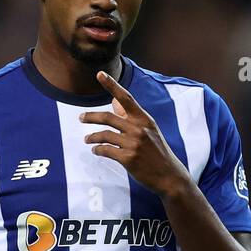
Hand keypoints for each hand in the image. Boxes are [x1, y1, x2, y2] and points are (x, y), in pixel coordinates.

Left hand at [79, 71, 188, 198]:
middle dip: (91, 117)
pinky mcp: (128, 159)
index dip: (112, 85)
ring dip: (92, 137)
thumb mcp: (149, 130)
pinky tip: (96, 150)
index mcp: (144, 119)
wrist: (169, 176)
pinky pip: (106, 151)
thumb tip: (114, 102)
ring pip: (104, 135)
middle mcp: (138, 129)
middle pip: (108, 117)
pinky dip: (98, 150)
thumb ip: (130, 117)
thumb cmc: (157, 152)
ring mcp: (133, 144)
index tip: (100, 74)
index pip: (126, 97)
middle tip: (81, 117)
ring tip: (87, 139)